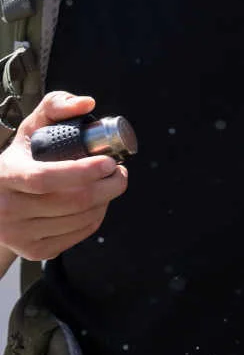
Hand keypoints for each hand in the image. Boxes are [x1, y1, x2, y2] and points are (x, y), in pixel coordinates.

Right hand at [0, 93, 127, 260]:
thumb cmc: (20, 159)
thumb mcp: (30, 129)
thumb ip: (55, 106)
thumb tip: (87, 103)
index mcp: (5, 176)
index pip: (46, 179)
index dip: (83, 172)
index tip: (110, 162)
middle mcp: (6, 210)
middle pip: (72, 202)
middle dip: (109, 185)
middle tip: (120, 172)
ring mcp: (18, 235)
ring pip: (80, 219)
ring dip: (106, 201)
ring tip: (110, 184)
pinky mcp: (33, 251)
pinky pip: (79, 234)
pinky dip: (97, 217)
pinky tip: (97, 203)